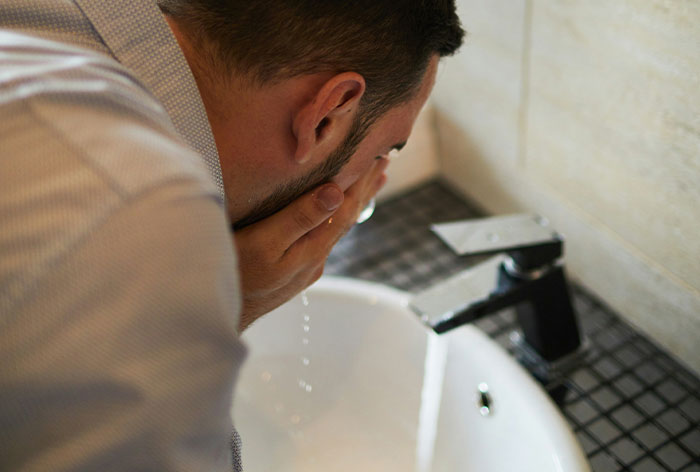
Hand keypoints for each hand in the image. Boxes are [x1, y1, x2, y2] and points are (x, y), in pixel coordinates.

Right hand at [234, 158, 388, 330]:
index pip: (346, 209)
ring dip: (353, 203)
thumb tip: (335, 192)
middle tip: (383, 162)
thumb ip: (298, 218)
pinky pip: (322, 235)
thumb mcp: (264, 243)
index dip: (362, 182)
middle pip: (347, 218)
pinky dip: (334, 216)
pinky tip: (331, 213)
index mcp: (313, 248)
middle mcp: (316, 258)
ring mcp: (305, 266)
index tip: (378, 156)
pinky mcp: (293, 270)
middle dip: (365, 189)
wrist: (218, 315)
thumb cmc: (236, 275)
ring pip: (336, 227)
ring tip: (369, 185)